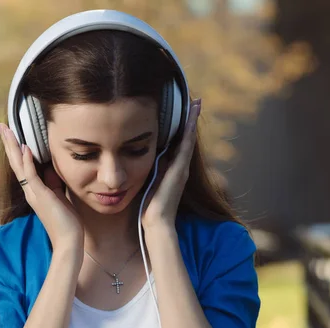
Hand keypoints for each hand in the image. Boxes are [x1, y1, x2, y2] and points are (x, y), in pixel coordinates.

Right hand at [0, 123, 83, 248]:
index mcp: (34, 190)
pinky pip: (31, 176)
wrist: (68, 241)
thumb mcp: (60, 197)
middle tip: (1, 125)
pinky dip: (28, 162)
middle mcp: (30, 191)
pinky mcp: (41, 197)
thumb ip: (54, 183)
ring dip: (13, 147)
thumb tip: (52, 169)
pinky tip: (25, 148)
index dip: (17, 149)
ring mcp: (34, 194)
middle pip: (16, 162)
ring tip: (6, 130)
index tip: (12, 133)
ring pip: (20, 166)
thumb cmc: (66, 222)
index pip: (22, 165)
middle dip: (9, 142)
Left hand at [141, 99, 201, 229]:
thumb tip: (132, 163)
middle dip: (190, 120)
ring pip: (188, 138)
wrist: (156, 224)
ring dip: (192, 120)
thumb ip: (146, 175)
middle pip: (186, 138)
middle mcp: (180, 167)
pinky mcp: (181, 169)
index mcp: (171, 170)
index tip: (182, 112)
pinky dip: (189, 129)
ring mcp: (182, 168)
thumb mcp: (146, 186)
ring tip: (197, 103)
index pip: (177, 144)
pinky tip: (192, 116)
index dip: (180, 128)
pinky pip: (186, 144)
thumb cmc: (148, 210)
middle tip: (195, 101)